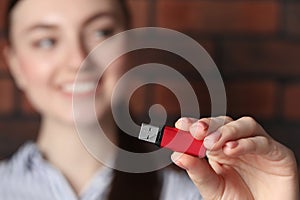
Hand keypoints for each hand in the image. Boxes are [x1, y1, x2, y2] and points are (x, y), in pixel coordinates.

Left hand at [171, 116, 298, 199]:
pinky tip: (231, 150)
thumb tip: (177, 155)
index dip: (194, 124)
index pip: (207, 130)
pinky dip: (246, 143)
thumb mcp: (212, 187)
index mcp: (220, 149)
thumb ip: (197, 171)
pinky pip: (262, 142)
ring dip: (227, 131)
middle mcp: (238, 143)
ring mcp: (258, 147)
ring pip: (245, 125)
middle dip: (209, 125)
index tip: (181, 124)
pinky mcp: (278, 153)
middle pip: (224, 123)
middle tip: (197, 131)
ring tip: (211, 143)